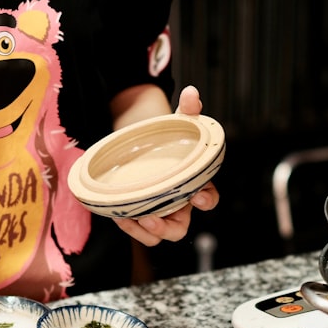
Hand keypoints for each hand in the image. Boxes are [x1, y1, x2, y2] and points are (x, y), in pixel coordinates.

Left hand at [113, 85, 220, 246]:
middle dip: (167, 228)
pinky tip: (119, 214)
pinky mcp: (140, 213)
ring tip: (130, 219)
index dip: (206, 201)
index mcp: (194, 185)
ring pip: (157, 235)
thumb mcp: (179, 122)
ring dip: (144, 232)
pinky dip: (129, 227)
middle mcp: (178, 204)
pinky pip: (138, 230)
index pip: (208, 199)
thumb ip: (188, 110)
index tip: (197, 196)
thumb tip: (191, 92)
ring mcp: (158, 211)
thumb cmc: (168, 138)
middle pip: (179, 229)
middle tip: (151, 219)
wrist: (145, 144)